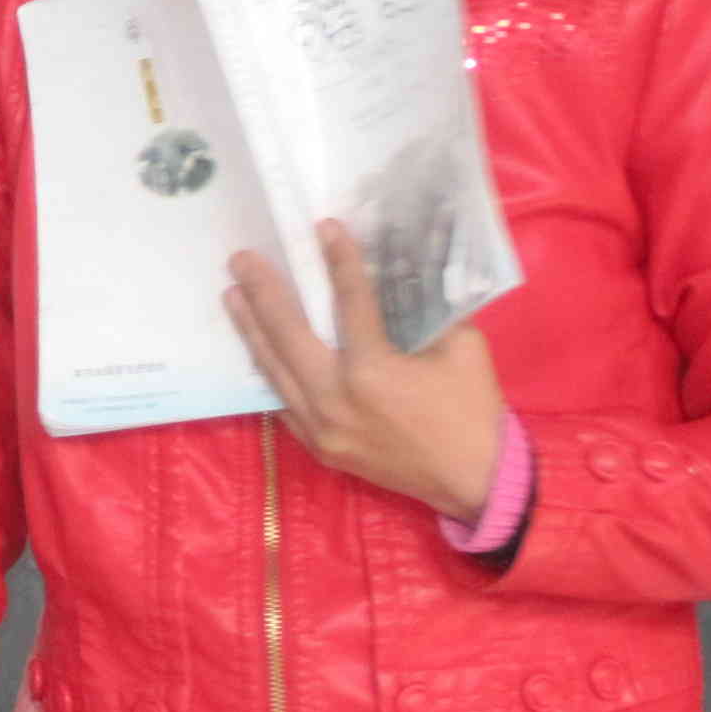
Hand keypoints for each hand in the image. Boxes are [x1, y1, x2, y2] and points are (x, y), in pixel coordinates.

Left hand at [225, 220, 503, 519]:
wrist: (477, 482)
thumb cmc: (472, 411)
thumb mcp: (462, 349)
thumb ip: (424, 312)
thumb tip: (397, 278)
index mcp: (371, 370)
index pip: (349, 303)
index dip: (338, 262)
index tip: (323, 229)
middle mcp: (334, 398)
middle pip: (286, 334)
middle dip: (262, 292)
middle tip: (241, 260)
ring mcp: (320, 426)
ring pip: (274, 370)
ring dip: (252, 330)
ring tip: (233, 297)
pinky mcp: (319, 446)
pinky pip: (282, 402)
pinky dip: (269, 372)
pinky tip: (257, 349)